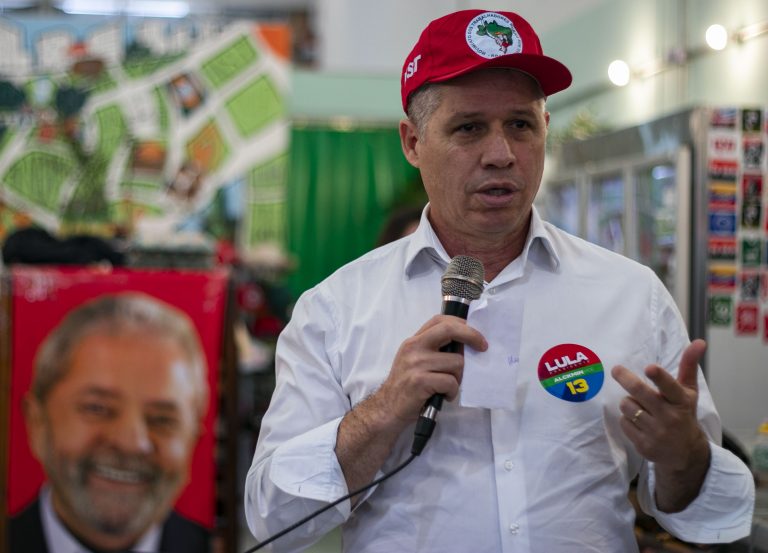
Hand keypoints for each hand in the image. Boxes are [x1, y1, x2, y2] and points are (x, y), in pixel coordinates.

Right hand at [335, 315, 486, 495]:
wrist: (387, 409)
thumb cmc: (406, 386)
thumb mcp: (415, 361)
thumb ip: (433, 350)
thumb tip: (465, 345)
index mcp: (414, 341)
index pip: (440, 320)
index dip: (461, 323)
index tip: (475, 334)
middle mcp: (414, 348)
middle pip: (450, 330)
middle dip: (472, 336)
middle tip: (483, 347)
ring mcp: (416, 364)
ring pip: (456, 362)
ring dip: (459, 377)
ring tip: (448, 386)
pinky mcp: (420, 381)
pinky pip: (450, 382)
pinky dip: (452, 391)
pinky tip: (444, 396)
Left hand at [611, 339, 710, 510]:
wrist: (686, 454)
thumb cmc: (683, 414)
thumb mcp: (688, 392)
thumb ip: (689, 366)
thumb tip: (698, 342)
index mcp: (681, 401)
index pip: (670, 387)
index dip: (660, 377)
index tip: (650, 368)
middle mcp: (670, 417)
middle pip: (640, 393)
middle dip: (626, 379)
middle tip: (616, 370)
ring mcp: (657, 433)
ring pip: (627, 406)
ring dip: (628, 403)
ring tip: (640, 406)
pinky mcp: (644, 446)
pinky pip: (624, 423)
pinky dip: (627, 420)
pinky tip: (639, 423)